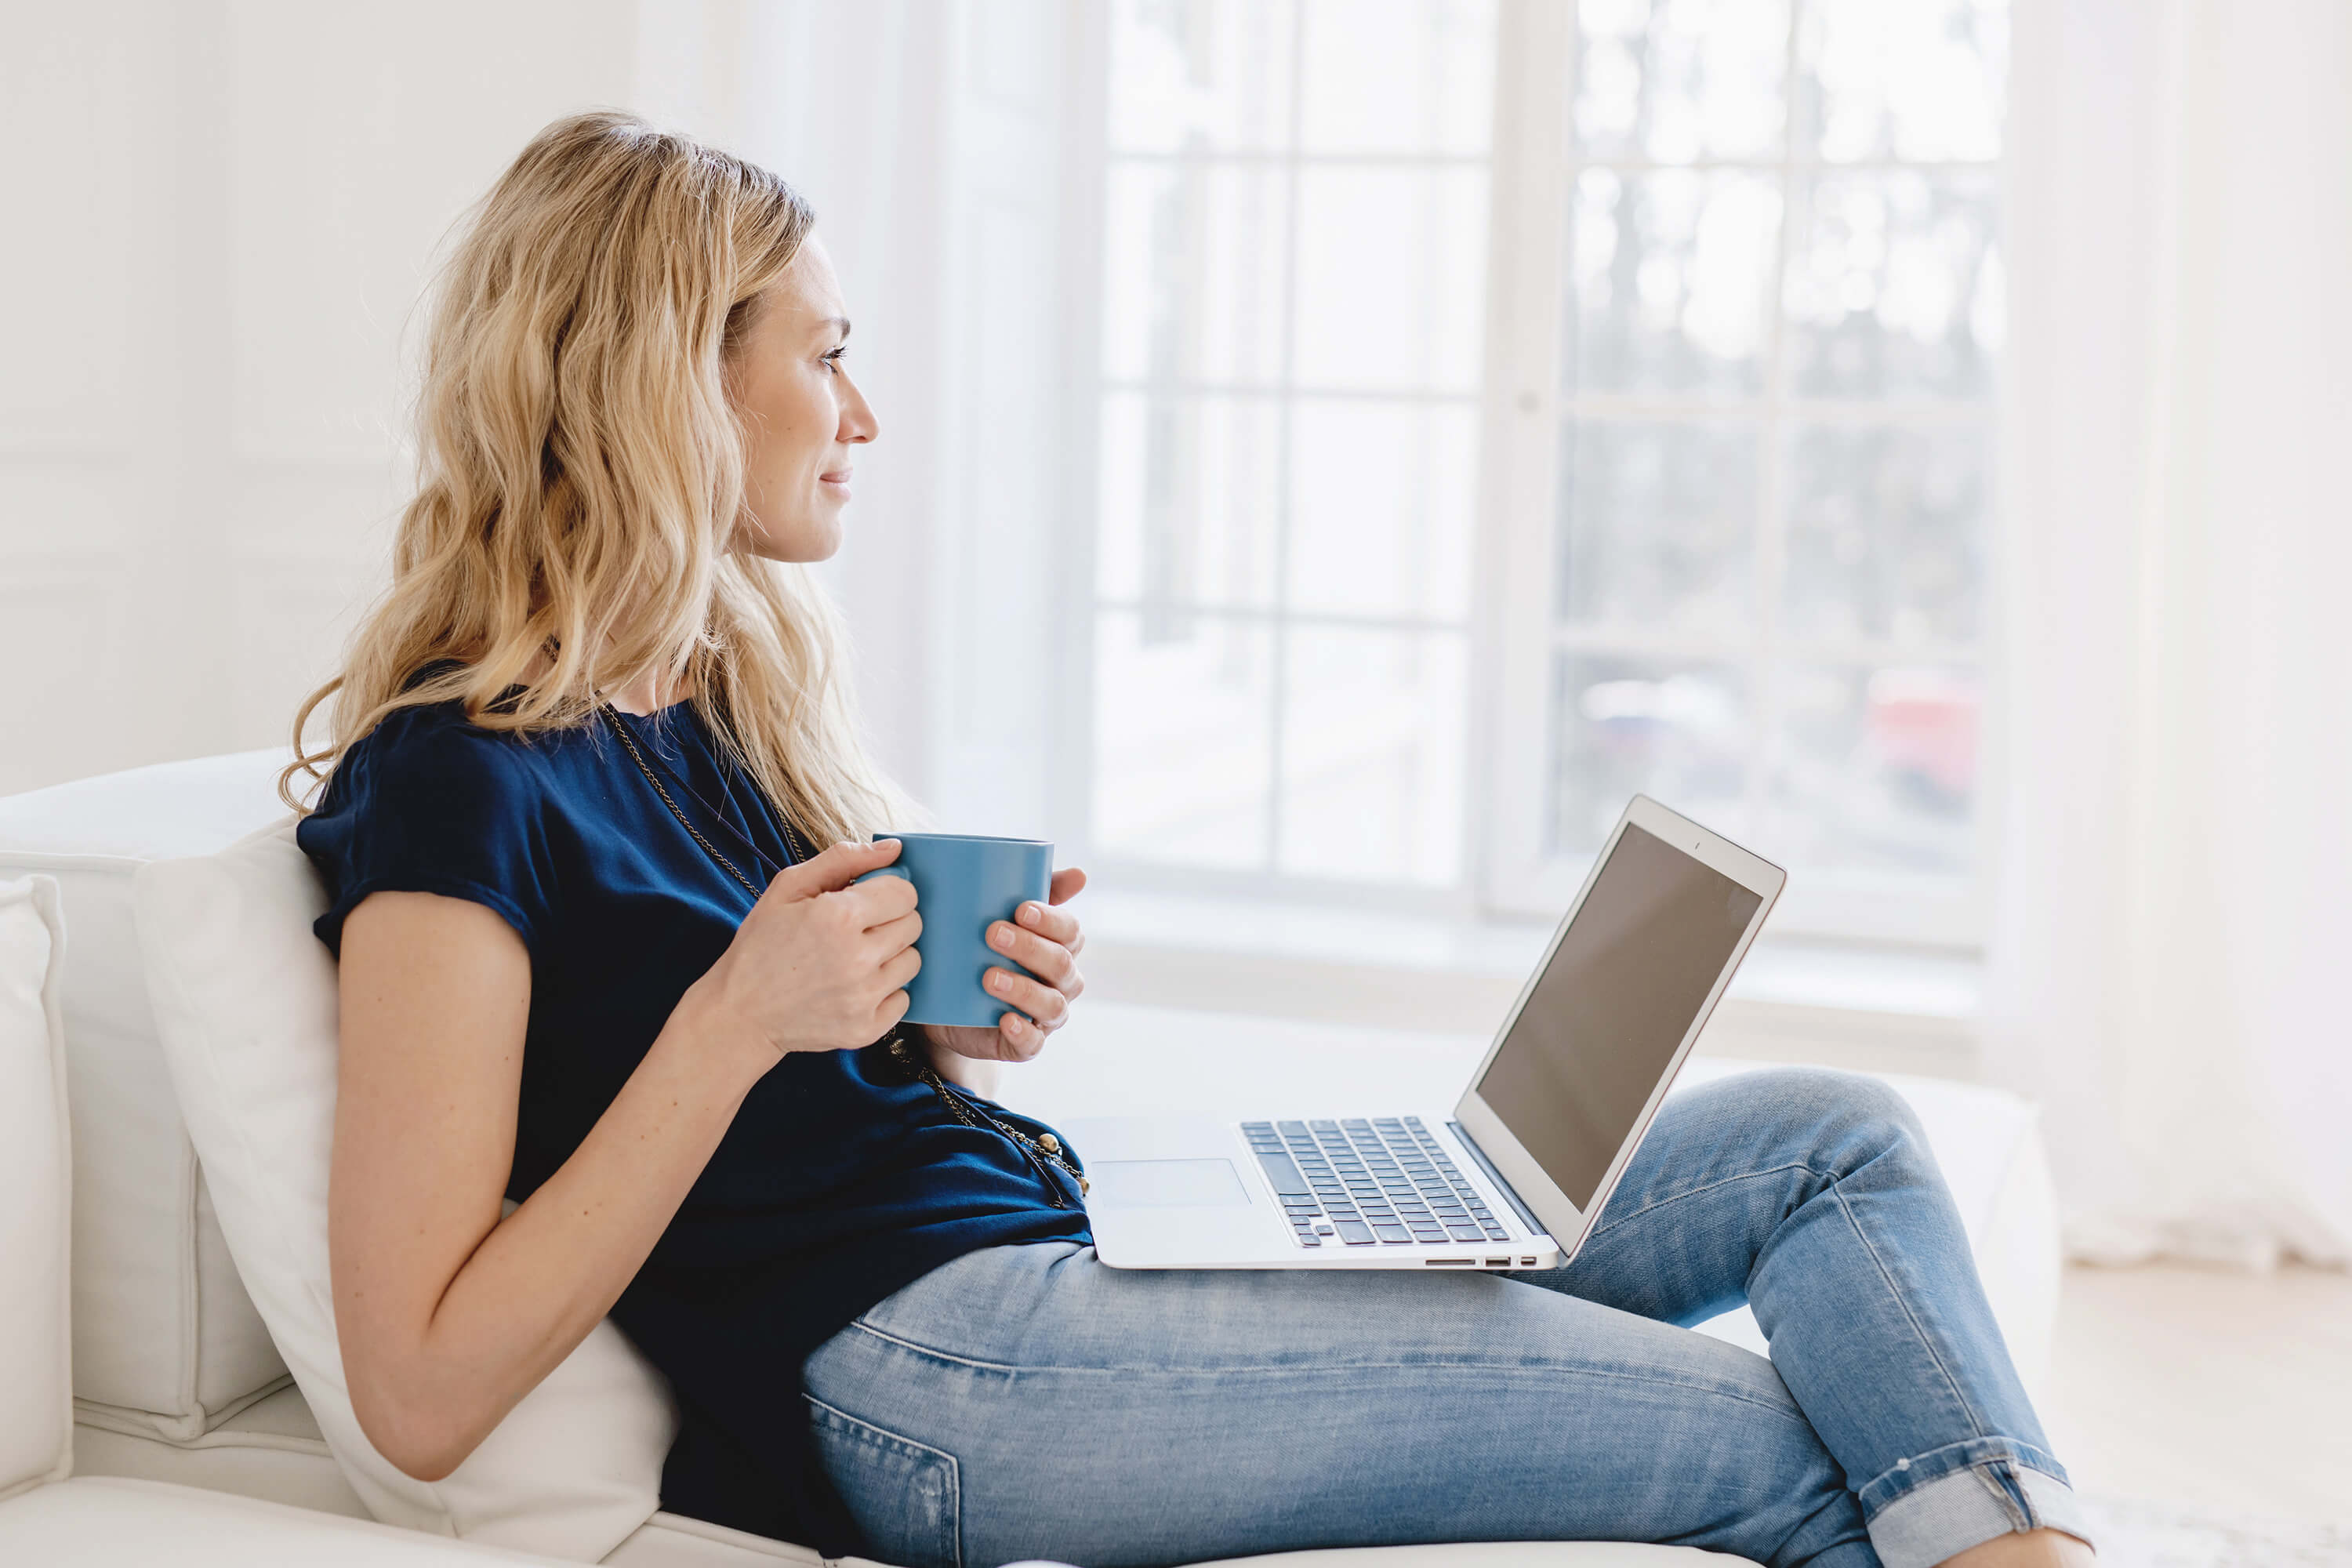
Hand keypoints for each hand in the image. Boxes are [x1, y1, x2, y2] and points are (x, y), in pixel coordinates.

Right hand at [687, 839, 920, 1069]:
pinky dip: (885, 992)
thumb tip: (893, 849)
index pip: (905, 893)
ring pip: (912, 961)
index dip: (887, 893)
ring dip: (890, 956)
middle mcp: (857, 958)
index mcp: (839, 916)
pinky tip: (854, 987)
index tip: (868, 901)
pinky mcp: (866, 1029)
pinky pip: (903, 999)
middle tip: (857, 930)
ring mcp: (863, 997)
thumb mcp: (789, 888)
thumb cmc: (761, 945)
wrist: (740, 1014)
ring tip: (854, 959)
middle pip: (913, 925)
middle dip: (890, 921)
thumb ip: (843, 859)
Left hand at [925, 866, 1086, 1063]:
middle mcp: (1062, 982)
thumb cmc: (981, 951)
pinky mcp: (1025, 1044)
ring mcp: (1046, 1016)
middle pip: (1061, 965)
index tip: (1020, 909)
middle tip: (992, 933)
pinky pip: (1033, 1043)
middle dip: (1029, 948)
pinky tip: (1005, 1020)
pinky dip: (1022, 1032)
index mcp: (1062, 947)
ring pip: (1051, 1004)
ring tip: (988, 976)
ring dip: (1022, 988)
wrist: (947, 1004)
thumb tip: (1080, 875)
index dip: (1050, 920)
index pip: (1070, 931)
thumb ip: (1033, 890)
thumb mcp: (1000, 917)